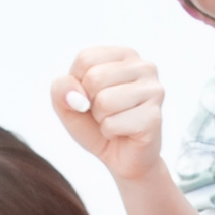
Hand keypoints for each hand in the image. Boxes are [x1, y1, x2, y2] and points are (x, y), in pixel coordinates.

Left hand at [51, 48, 165, 185]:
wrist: (123, 159)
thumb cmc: (97, 125)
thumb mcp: (68, 103)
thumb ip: (61, 89)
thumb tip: (75, 94)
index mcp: (124, 55)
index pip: (85, 58)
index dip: (78, 84)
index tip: (91, 97)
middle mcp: (144, 67)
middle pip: (94, 77)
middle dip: (90, 103)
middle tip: (104, 112)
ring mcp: (153, 91)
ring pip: (104, 101)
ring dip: (101, 119)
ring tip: (114, 121)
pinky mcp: (154, 117)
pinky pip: (113, 124)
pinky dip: (109, 133)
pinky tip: (123, 132)